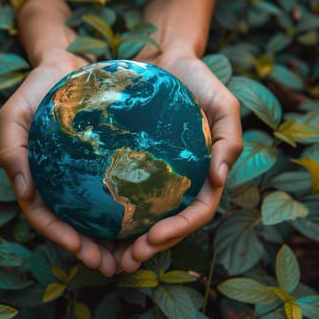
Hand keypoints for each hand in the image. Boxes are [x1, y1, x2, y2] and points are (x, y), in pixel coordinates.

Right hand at [0, 51, 124, 276]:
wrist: (69, 64)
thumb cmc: (38, 87)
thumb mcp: (14, 112)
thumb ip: (11, 149)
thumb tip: (23, 191)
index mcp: (35, 182)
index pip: (44, 218)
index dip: (60, 237)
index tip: (80, 248)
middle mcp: (60, 186)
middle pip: (74, 227)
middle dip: (92, 252)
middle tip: (113, 266)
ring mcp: (83, 179)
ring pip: (99, 219)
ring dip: (114, 243)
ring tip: (135, 256)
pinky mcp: (106, 167)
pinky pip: (119, 193)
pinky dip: (131, 211)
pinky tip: (152, 220)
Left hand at [116, 48, 243, 272]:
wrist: (165, 58)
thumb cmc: (197, 80)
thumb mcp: (224, 103)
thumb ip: (230, 139)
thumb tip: (220, 179)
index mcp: (206, 176)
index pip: (197, 213)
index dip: (179, 231)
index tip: (154, 237)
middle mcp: (183, 183)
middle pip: (169, 225)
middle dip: (151, 247)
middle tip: (126, 260)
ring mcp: (159, 177)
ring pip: (145, 218)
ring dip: (129, 242)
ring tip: (106, 257)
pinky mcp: (135, 167)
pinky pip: (123, 194)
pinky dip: (111, 214)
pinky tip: (89, 223)